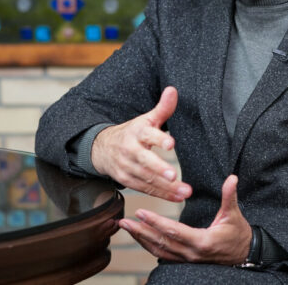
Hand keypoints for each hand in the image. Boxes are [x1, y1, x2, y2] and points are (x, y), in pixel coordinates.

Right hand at [91, 86, 191, 201]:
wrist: (102, 148)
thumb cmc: (132, 133)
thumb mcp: (146, 119)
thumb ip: (162, 108)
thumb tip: (173, 90)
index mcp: (137, 131)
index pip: (148, 134)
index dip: (159, 138)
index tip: (171, 144)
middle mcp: (130, 149)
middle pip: (145, 160)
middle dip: (159, 169)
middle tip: (174, 175)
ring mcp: (126, 166)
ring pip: (147, 178)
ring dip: (166, 187)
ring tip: (185, 191)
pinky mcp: (126, 180)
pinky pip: (145, 189)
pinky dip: (162, 194)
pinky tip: (177, 197)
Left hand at [119, 175, 251, 264]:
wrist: (244, 254)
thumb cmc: (238, 234)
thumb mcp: (234, 214)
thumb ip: (230, 196)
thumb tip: (231, 178)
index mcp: (202, 241)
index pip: (173, 231)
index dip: (155, 222)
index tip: (141, 212)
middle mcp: (191, 253)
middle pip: (160, 242)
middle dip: (140, 231)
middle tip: (124, 221)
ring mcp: (187, 259)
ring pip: (159, 251)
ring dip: (141, 239)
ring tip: (127, 228)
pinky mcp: (186, 260)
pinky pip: (163, 255)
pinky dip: (150, 246)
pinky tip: (141, 238)